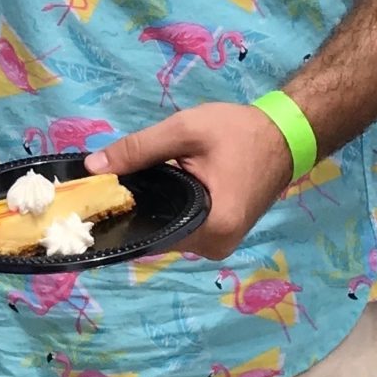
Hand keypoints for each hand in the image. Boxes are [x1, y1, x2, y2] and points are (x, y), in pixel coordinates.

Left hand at [87, 102, 294, 260]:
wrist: (284, 135)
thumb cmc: (239, 132)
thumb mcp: (185, 130)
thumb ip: (138, 148)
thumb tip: (92, 167)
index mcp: (212, 227)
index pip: (150, 230)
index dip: (120, 212)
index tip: (92, 197)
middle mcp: (215, 247)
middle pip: (157, 232)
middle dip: (133, 208)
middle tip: (106, 184)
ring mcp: (219, 244)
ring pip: (168, 229)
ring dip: (150, 208)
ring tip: (126, 183)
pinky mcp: (219, 235)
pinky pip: (182, 225)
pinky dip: (167, 208)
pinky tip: (152, 189)